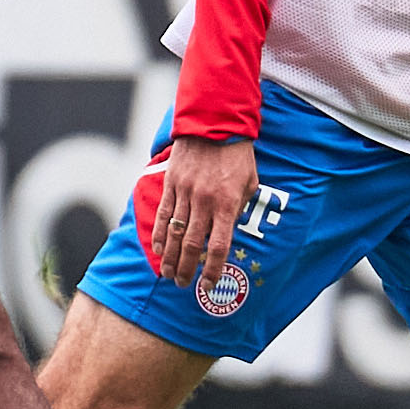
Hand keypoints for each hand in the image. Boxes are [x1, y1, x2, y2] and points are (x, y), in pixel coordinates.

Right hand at [142, 136, 260, 289]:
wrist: (214, 123)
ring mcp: (185, 192)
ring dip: (170, 257)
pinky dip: (160, 234)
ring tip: (168, 274)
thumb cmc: (237, 155)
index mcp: (227, 203)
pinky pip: (164, 214)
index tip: (207, 285)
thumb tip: (230, 229)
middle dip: (187, 269)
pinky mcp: (171, 184)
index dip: (212, 269)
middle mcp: (204, 201)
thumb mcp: (250, 182)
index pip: (219, 245)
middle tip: (182, 284)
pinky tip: (159, 249)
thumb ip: (240, 208)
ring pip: (175, 233)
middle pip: (193, 244)